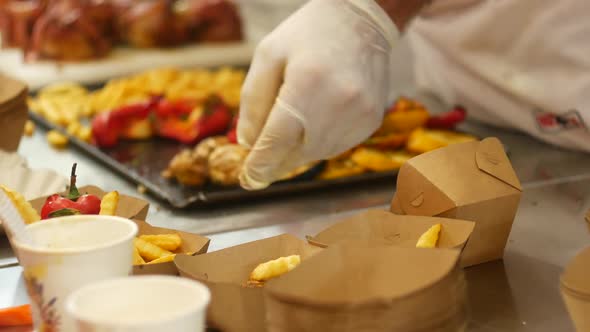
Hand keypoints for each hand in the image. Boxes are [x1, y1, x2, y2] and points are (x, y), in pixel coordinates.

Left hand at [238, 0, 399, 189]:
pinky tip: (312, 126)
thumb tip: (249, 144)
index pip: (277, 140)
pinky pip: (337, 146)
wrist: (363, 20)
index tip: (248, 178)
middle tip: (259, 166)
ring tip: (286, 138)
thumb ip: (253, 101)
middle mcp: (339, 104)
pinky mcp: (372, 121)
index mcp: (307, 85)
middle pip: (297, 154)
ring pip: (317, 154)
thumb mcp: (268, 55)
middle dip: (275, 162)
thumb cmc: (308, 34)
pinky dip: (318, 144)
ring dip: (296, 154)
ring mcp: (360, 115)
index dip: (260, 164)